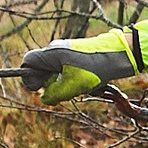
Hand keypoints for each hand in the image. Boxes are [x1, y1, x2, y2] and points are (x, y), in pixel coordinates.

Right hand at [19, 28, 139, 103]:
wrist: (119, 56)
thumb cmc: (94, 68)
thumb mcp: (71, 86)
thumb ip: (53, 94)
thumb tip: (44, 97)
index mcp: (51, 53)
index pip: (28, 62)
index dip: (29, 78)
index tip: (40, 88)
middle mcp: (56, 49)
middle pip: (42, 70)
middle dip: (50, 84)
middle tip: (64, 90)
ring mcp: (67, 52)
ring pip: (56, 73)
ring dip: (64, 84)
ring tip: (79, 86)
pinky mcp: (77, 56)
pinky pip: (67, 71)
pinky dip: (74, 80)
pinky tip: (86, 82)